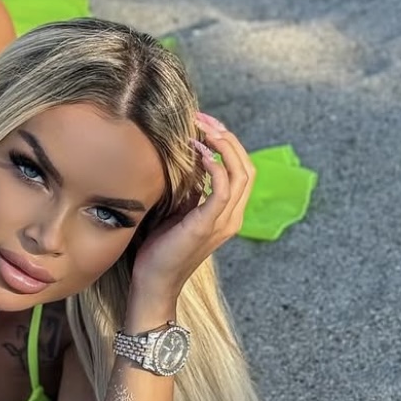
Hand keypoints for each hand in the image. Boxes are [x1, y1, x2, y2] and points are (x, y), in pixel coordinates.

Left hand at [130, 112, 255, 302]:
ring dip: (222, 145)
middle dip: (226, 137)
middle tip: (202, 119)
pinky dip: (214, 166)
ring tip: (200, 129)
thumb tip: (188, 157)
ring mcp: (223, 221)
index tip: (204, 123)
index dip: (228, 142)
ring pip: (241, 173)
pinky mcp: (207, 225)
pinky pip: (223, 189)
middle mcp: (233, 216)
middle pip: (247, 165)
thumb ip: (190, 188)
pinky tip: (198, 152)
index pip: (242, 168)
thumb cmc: (160, 247)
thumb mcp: (178, 210)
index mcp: (228, 212)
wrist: (154, 282)